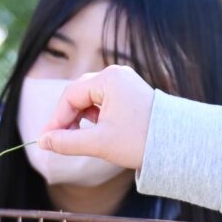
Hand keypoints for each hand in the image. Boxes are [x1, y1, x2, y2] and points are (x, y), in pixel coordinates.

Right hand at [36, 64, 154, 169]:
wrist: (178, 145)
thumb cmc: (140, 141)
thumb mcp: (99, 143)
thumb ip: (66, 142)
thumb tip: (43, 142)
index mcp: (109, 80)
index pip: (70, 96)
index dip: (56, 119)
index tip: (46, 140)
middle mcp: (117, 75)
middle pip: (79, 94)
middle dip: (68, 118)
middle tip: (59, 141)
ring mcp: (125, 83)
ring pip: (91, 99)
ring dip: (82, 119)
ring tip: (84, 139)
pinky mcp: (131, 94)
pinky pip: (105, 102)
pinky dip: (96, 117)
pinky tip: (100, 133)